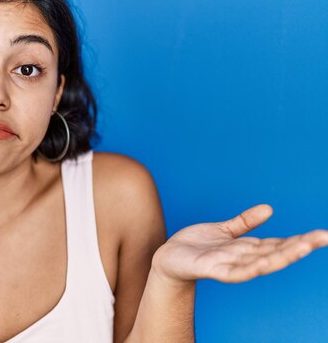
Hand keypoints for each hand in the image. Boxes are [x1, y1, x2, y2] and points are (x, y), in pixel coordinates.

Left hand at [151, 204, 327, 284]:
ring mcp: (228, 266)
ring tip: (302, 248)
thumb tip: (269, 209)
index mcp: (246, 249)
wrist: (168, 258)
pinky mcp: (210, 270)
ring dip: (281, 257)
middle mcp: (242, 259)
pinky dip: (249, 268)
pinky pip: (233, 272)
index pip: (278, 244)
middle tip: (323, 238)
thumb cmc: (196, 246)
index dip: (300, 240)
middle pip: (275, 253)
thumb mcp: (223, 231)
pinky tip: (263, 264)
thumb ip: (244, 222)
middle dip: (299, 246)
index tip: (323, 235)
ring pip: (259, 263)